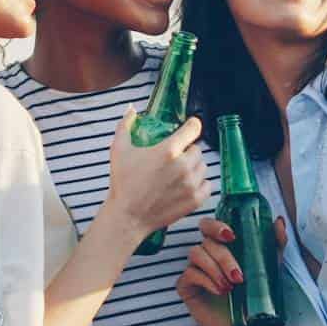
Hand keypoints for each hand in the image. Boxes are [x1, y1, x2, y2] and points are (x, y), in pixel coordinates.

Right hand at [105, 111, 207, 237]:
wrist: (128, 216)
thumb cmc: (123, 183)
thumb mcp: (119, 150)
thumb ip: (126, 126)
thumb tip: (131, 108)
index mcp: (168, 151)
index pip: (193, 128)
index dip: (192, 125)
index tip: (190, 127)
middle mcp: (183, 166)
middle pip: (197, 149)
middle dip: (187, 151)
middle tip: (175, 158)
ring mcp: (191, 183)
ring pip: (203, 166)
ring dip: (194, 167)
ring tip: (179, 173)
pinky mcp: (196, 199)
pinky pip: (207, 184)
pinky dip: (200, 184)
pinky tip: (186, 185)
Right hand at [176, 216, 288, 325]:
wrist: (247, 325)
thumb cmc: (255, 293)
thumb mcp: (270, 266)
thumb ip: (275, 244)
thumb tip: (279, 222)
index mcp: (221, 245)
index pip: (209, 225)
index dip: (216, 226)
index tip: (232, 236)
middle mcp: (206, 254)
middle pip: (206, 242)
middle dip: (224, 257)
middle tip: (238, 274)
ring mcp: (194, 268)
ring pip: (196, 255)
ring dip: (216, 269)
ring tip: (232, 285)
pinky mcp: (186, 286)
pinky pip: (189, 275)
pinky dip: (207, 281)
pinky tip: (221, 291)